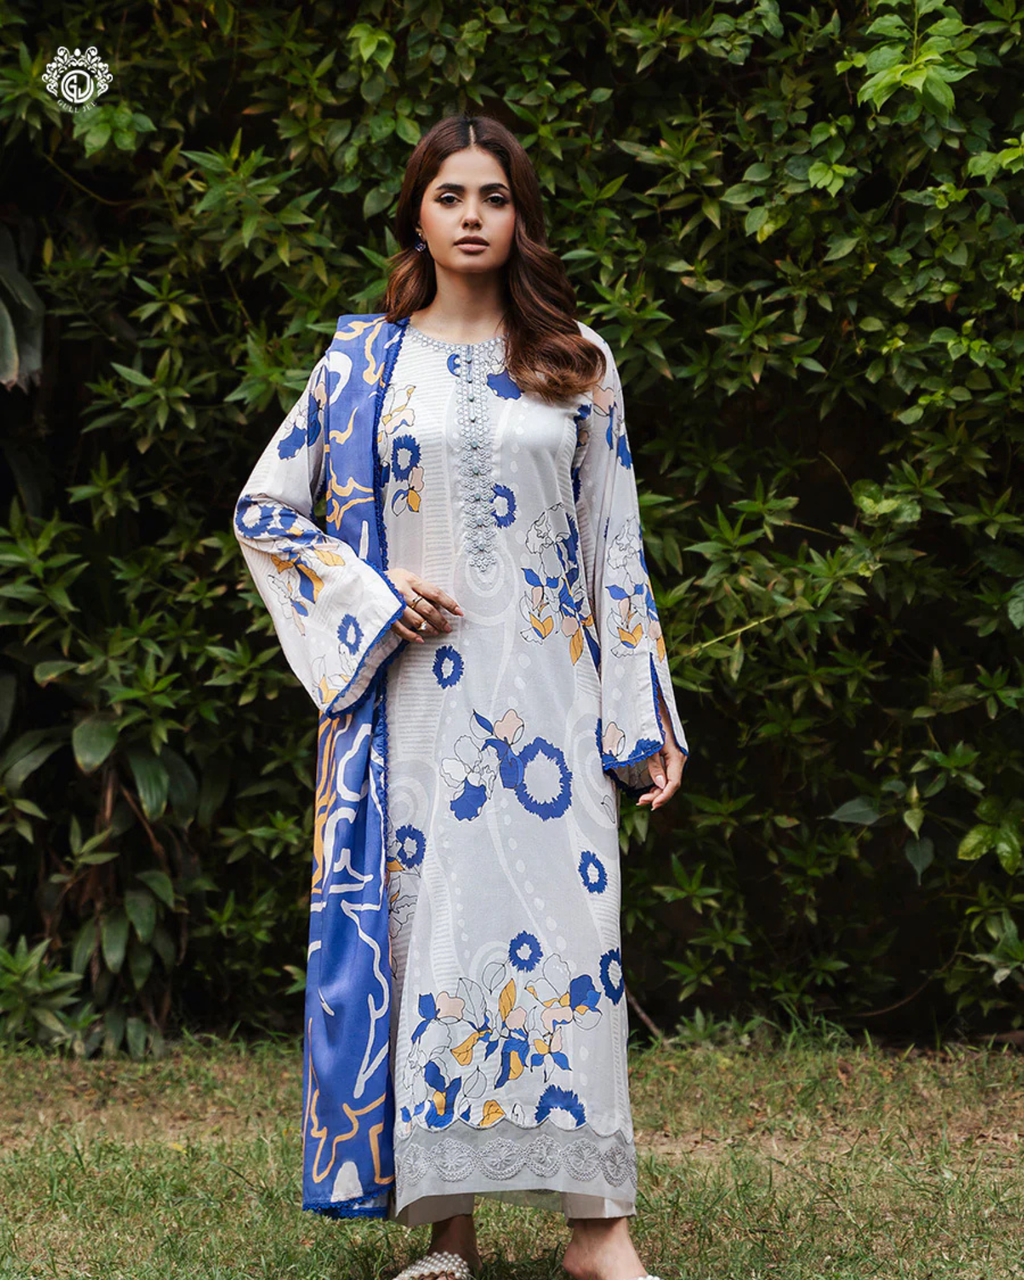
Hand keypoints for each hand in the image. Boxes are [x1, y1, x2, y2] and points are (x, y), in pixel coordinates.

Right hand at [385, 567, 462, 643]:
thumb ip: (420, 589)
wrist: (363, 582)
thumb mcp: (405, 577)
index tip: (459, 612)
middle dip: (440, 620)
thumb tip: (437, 605)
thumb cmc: (388, 579)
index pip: (435, 593)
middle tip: (448, 627)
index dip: (449, 603)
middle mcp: (403, 591)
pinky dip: (411, 636)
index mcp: (411, 580)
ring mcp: (394, 604)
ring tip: (436, 632)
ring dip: (429, 628)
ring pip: (416, 620)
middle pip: (428, 609)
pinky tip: (420, 639)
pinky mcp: (385, 615)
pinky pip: (401, 629)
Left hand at [637, 688, 685, 809]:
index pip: (673, 782)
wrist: (651, 699)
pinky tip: (646, 788)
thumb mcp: (650, 741)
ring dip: (655, 790)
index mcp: (677, 754)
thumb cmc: (650, 718)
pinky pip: (662, 772)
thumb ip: (654, 763)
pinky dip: (654, 781)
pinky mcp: (664, 753)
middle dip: (657, 795)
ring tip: (641, 798)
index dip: (663, 796)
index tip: (652, 805)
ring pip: (666, 779)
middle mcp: (677, 756)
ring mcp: (671, 755)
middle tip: (640, 802)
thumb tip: (659, 784)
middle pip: (670, 783)